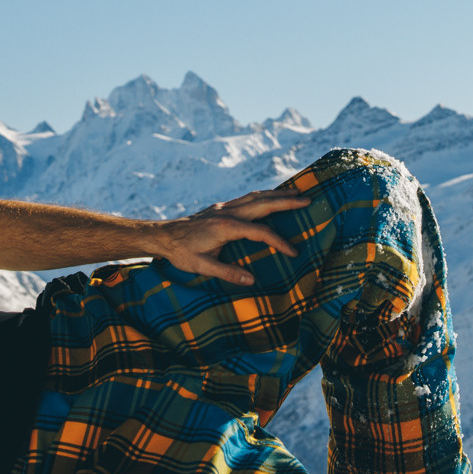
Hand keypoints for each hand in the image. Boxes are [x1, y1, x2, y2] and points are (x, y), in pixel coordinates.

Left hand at [148, 186, 309, 285]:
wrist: (164, 235)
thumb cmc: (182, 253)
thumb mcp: (202, 266)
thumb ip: (228, 272)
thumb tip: (252, 281)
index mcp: (226, 227)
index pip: (261, 233)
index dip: (279, 242)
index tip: (294, 252)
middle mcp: (228, 213)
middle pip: (263, 203)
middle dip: (287, 201)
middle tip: (308, 200)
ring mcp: (224, 207)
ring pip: (256, 196)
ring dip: (277, 193)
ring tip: (296, 192)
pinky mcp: (221, 207)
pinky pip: (247, 197)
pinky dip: (263, 195)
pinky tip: (270, 197)